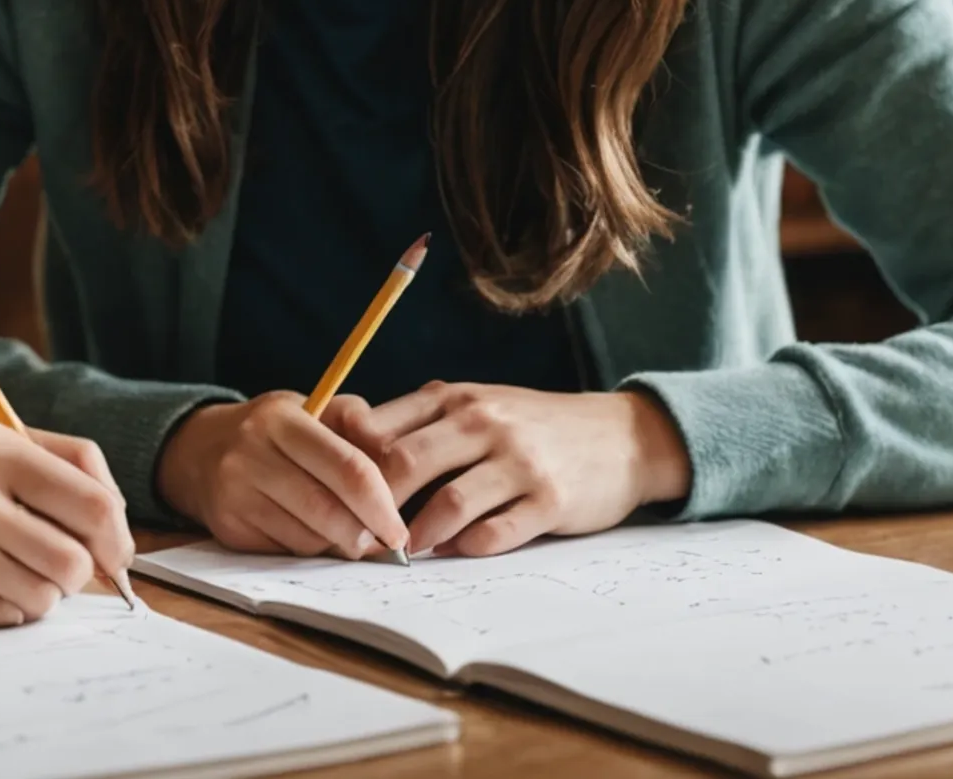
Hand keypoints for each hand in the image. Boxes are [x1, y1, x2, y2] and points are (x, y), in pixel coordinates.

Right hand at [0, 412, 134, 631]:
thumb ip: (28, 466)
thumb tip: (108, 520)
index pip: (90, 485)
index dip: (113, 524)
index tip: (113, 547)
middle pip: (80, 547)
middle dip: (78, 567)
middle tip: (52, 569)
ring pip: (49, 590)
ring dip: (34, 591)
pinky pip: (8, 618)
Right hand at [156, 391, 410, 558]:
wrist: (198, 450)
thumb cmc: (272, 431)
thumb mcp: (312, 407)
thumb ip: (355, 421)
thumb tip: (393, 455)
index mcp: (282, 419)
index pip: (347, 468)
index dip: (381, 505)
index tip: (400, 530)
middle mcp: (252, 454)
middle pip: (327, 512)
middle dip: (363, 536)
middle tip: (382, 544)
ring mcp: (235, 493)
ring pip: (308, 539)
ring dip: (336, 545)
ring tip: (344, 531)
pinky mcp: (228, 528)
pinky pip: (285, 553)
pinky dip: (308, 550)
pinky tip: (309, 532)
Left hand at [328, 383, 690, 557]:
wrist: (621, 436)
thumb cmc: (532, 427)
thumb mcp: (476, 407)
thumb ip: (420, 425)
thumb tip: (351, 461)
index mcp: (455, 398)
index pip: (379, 430)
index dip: (346, 472)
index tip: (330, 502)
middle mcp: (483, 422)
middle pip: (402, 466)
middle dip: (372, 512)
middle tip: (357, 542)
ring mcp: (518, 461)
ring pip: (446, 504)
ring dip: (416, 537)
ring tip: (403, 553)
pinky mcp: (550, 500)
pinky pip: (495, 533)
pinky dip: (467, 548)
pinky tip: (455, 553)